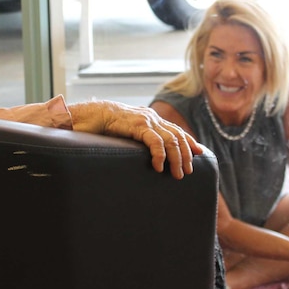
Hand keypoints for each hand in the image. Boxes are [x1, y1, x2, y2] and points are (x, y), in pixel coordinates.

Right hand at [69, 100, 202, 179]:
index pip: (176, 129)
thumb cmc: (104, 126)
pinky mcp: (138, 126)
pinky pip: (155, 142)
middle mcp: (151, 117)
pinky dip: (160, 155)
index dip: (189, 141)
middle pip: (178, 136)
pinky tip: (159, 167)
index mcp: (150, 118)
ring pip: (171, 140)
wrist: (89, 115)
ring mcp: (146, 120)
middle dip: (186, 154)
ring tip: (177, 174)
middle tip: (187, 171)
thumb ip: (138, 137)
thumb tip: (144, 152)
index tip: (198, 153)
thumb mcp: (127, 131)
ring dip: (177, 158)